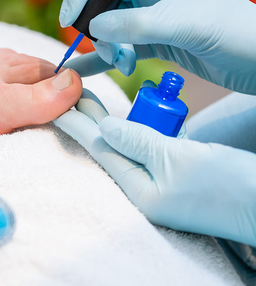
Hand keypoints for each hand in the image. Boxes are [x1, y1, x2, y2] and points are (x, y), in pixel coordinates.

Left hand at [54, 90, 255, 245]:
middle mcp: (148, 189)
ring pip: (132, 146)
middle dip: (94, 120)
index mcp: (141, 191)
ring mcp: (165, 184)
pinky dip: (143, 130)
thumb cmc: (229, 184)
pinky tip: (133, 116)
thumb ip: (139, 141)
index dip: (78, 125)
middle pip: (113, 147)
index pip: (101, 151)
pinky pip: (153, 149)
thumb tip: (104, 128)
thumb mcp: (179, 159)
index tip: (56, 106)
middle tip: (74, 93)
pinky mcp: (181, 175)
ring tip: (92, 100)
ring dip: (116, 123)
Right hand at [60, 0, 255, 94]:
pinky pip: (121, 48)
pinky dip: (104, 60)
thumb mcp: (181, 24)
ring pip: (109, 27)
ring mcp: (152, 17)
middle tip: (100, 46)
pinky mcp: (156, 42)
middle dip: (94, 24)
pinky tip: (86, 73)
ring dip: (106, 47)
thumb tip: (92, 28)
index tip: (70, 17)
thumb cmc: (233, 31)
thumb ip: (133, 25)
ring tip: (122, 63)